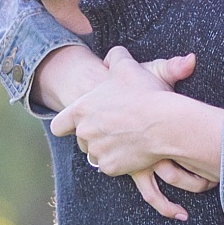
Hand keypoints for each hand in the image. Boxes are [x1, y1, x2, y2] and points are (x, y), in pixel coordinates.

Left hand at [52, 48, 223, 220]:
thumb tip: (112, 56)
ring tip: (127, 137)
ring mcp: (97, 152)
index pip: (58, 125)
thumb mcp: (127, 66)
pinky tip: (135, 149)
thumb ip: (116, 57)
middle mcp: (84, 133)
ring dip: (107, 147)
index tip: (76, 125)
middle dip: (95, 135)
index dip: (67, 125)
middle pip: (81, 139)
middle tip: (115, 126)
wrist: (165, 124)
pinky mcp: (111, 167)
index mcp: (81, 110)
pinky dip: (121, 160)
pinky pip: (111, 165)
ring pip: (96, 154)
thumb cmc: (145, 93)